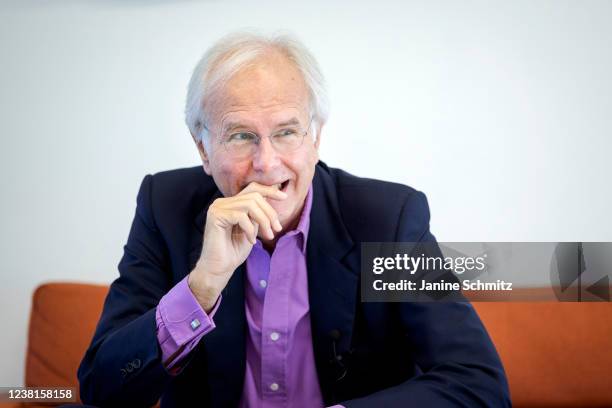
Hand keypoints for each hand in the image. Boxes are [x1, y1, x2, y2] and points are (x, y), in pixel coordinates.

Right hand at [188, 182, 285, 311]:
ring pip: (250, 204)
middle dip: (269, 212)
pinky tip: (251, 241)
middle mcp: (222, 202)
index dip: (269, 190)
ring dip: (264, 221)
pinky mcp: (216, 216)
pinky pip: (241, 216)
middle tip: (277, 229)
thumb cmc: (234, 251)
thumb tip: (274, 198)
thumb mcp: (252, 228)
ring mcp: (218, 208)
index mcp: (231, 204)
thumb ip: (258, 214)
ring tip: (268, 236)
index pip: (252, 189)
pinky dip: (250, 229)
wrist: (219, 268)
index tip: (284, 197)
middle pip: (254, 196)